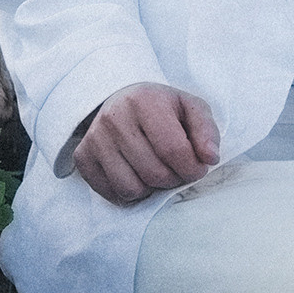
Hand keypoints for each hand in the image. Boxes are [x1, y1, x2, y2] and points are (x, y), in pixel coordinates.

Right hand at [72, 82, 219, 205]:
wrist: (122, 99)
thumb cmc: (162, 108)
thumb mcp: (191, 108)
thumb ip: (206, 131)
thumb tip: (209, 158)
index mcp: (144, 100)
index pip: (174, 151)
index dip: (193, 168)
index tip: (197, 167)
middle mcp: (114, 117)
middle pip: (154, 174)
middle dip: (173, 179)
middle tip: (176, 168)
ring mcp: (95, 138)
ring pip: (131, 189)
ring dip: (151, 188)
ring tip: (156, 170)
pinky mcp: (83, 156)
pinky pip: (111, 193)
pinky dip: (129, 193)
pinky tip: (136, 173)